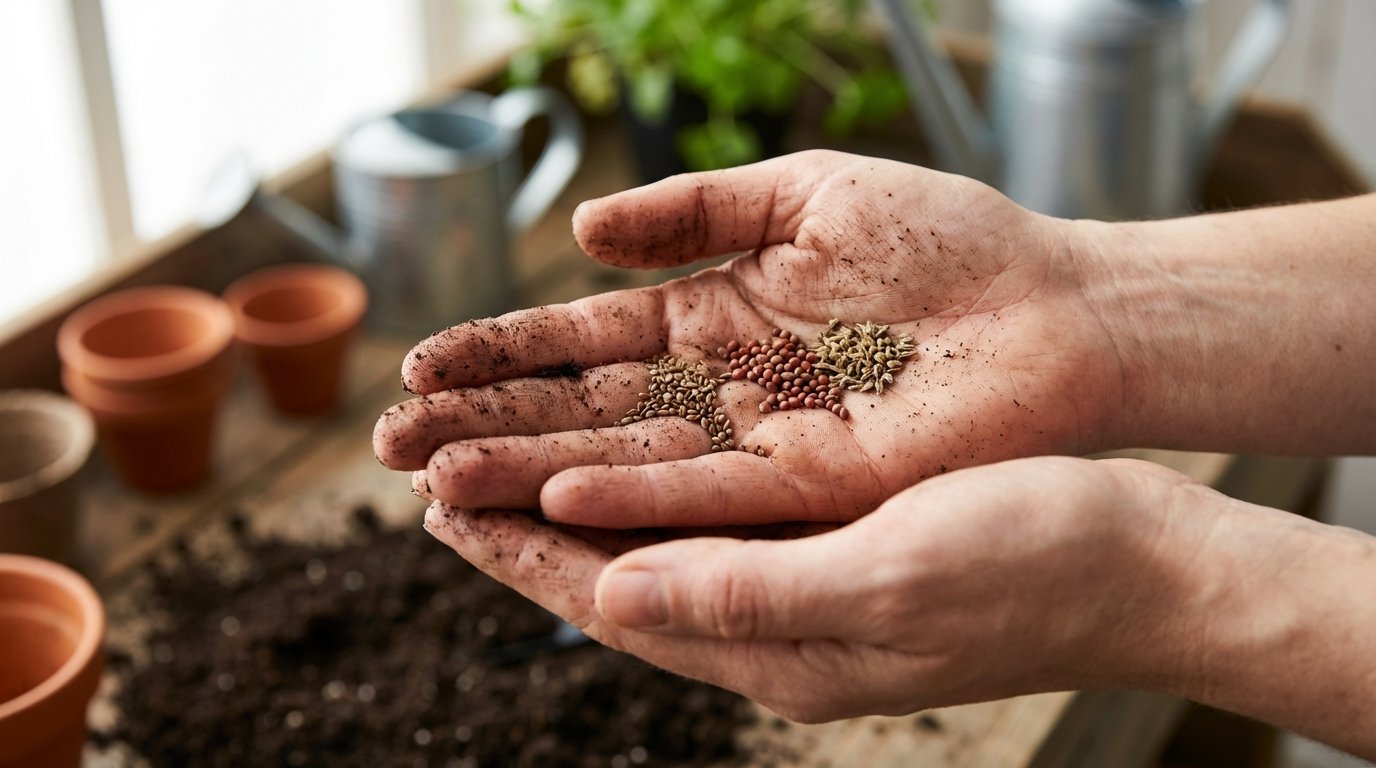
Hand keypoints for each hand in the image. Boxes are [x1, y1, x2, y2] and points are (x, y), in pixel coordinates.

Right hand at [375, 150, 1130, 525]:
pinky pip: (709, 494)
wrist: (1058, 305)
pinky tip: (555, 496)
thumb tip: (582, 233)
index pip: (584, 342)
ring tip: (437, 481)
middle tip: (391, 443)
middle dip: (487, 424)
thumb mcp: (805, 193)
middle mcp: (721, 391)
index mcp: (714, 317)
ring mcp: (762, 446)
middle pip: (582, 412)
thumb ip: (694, 208)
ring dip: (531, 471)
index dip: (503, 353)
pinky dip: (633, 497)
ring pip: (626, 463)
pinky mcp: (813, 490)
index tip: (422, 365)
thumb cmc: (949, 240)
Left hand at [421, 456, 1222, 720]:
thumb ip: (747, 592)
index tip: (437, 508)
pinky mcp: (836, 555)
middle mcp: (777, 631)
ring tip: (508, 461)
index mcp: (778, 649)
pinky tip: (634, 458)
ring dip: (577, 507)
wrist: (1140, 563)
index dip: (519, 558)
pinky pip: (715, 525)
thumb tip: (612, 594)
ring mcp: (807, 595)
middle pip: (615, 580)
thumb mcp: (886, 574)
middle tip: (440, 476)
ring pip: (657, 549)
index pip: (611, 606)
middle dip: (524, 532)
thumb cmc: (1033, 564)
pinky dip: (654, 491)